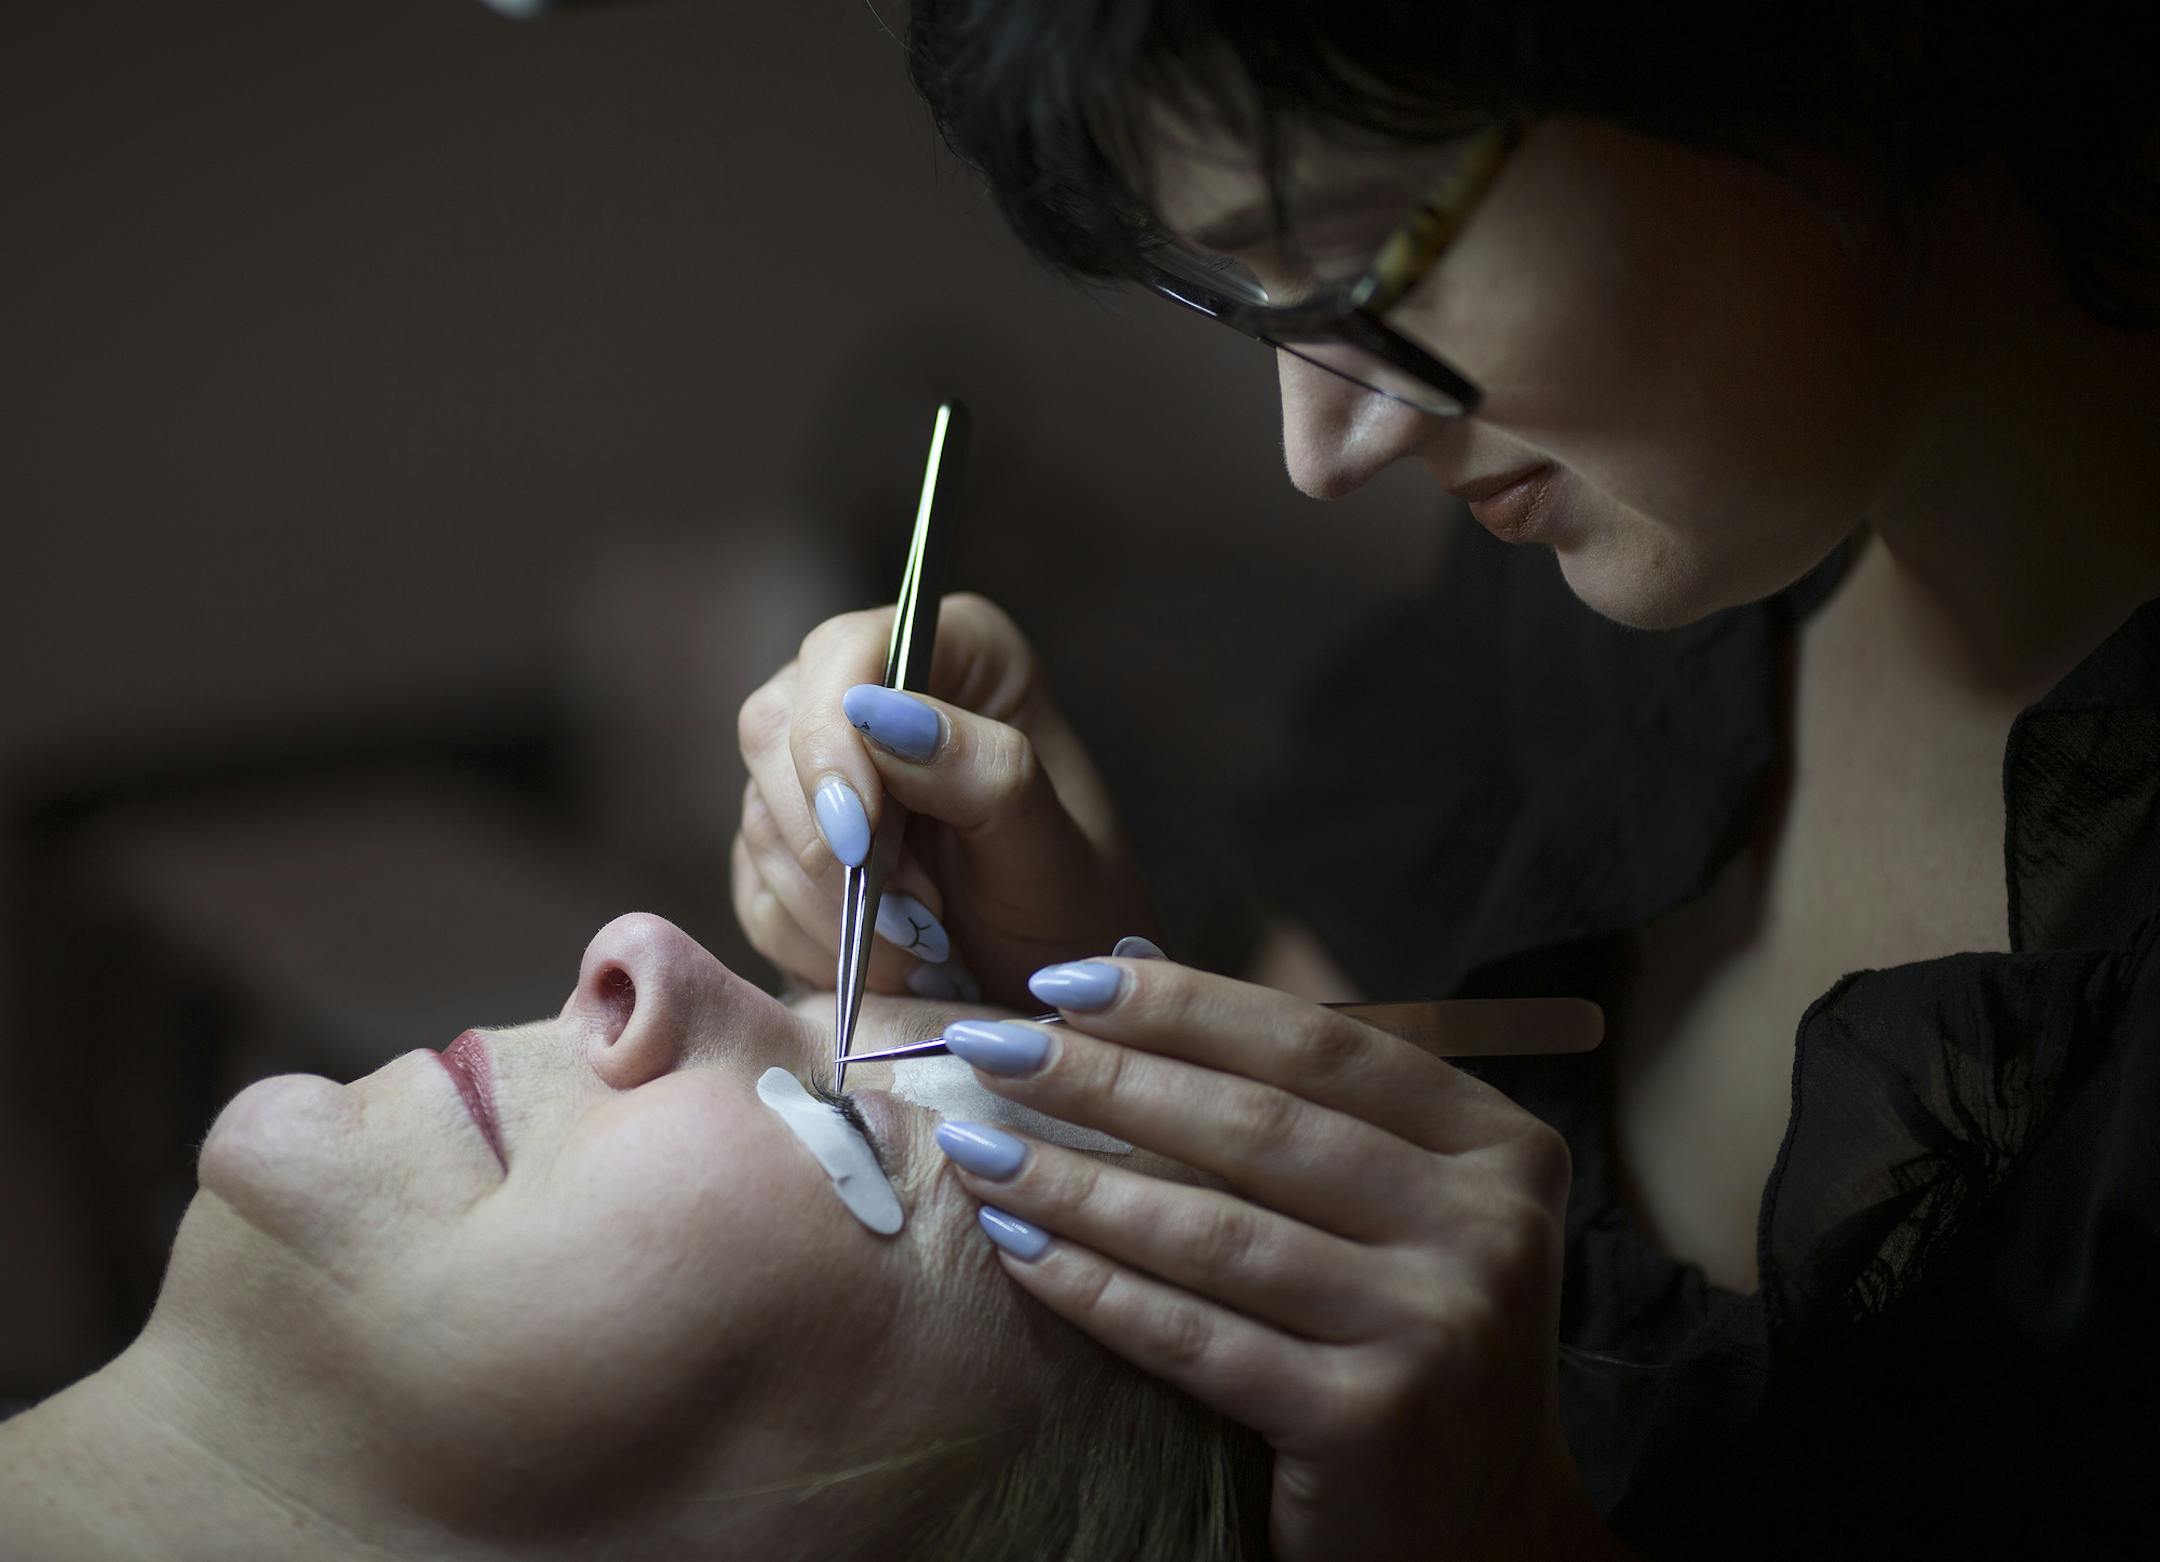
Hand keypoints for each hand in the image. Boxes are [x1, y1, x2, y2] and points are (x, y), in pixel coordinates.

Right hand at [733, 593, 1155, 1005]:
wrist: (1059, 994)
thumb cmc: (1075, 911)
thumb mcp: (1050, 848)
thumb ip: (980, 771)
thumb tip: (875, 712)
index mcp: (956, 654)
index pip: (842, 655)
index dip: (828, 742)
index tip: (857, 839)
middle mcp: (877, 697)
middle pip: (773, 731)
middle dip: (828, 842)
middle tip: (910, 917)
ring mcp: (823, 775)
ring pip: (759, 819)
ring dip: (832, 907)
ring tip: (923, 951)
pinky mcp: (789, 851)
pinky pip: (756, 891)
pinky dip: (815, 944)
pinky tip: (890, 965)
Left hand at [931, 957, 1617, 1561]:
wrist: (1476, 1525)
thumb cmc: (1406, 1334)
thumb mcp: (1399, 1204)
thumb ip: (1297, 1098)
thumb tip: (1127, 965)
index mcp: (1497, 1146)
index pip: (1318, 1045)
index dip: (1184, 1005)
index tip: (1067, 981)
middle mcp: (1487, 1227)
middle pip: (1258, 1126)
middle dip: (1104, 1078)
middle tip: (992, 1050)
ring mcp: (1438, 1326)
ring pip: (1215, 1230)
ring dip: (1076, 1182)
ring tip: (981, 1148)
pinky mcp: (1371, 1420)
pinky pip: (1197, 1337)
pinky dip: (1095, 1288)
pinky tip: (1019, 1249)